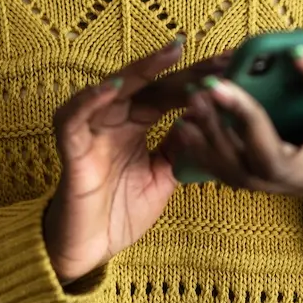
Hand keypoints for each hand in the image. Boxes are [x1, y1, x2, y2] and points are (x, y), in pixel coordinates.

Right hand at [42, 38, 229, 285]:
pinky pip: (75, 115)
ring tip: (171, 53)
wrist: (90, 249)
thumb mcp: (163, 175)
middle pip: (149, 83)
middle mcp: (115, 117)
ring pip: (114, 87)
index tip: (232, 65)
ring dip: (142, 70)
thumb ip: (181, 146)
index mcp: (136, 121)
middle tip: (218, 57)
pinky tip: (114, 86)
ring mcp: (92, 127)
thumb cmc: (121, 211)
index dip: (199, 78)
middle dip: (184, 68)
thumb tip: (206, 115)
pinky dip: (91, 99)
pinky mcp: (70, 145)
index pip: (170, 91)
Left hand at [167, 14, 302, 194]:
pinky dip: (205, 150)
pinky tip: (185, 123)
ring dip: (214, 134)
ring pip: (243, 170)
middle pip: (273, 157)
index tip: (298, 50)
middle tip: (216, 85)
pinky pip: (230, 173)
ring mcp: (289, 186)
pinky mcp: (267, 185)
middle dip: (243, 119)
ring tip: (195, 97)